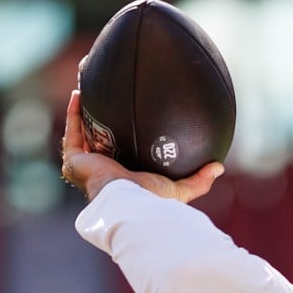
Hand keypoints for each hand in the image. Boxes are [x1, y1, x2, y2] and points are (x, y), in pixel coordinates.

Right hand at [60, 89, 223, 202]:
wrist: (130, 203)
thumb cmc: (153, 200)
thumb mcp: (180, 189)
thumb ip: (198, 180)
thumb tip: (219, 167)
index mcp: (123, 180)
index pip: (121, 158)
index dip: (121, 141)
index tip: (128, 123)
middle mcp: (102, 173)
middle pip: (98, 143)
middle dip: (100, 124)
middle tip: (107, 103)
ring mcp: (86, 167)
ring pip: (81, 134)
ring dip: (83, 113)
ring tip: (89, 90)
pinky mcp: (75, 161)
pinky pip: (73, 132)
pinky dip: (75, 113)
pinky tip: (80, 92)